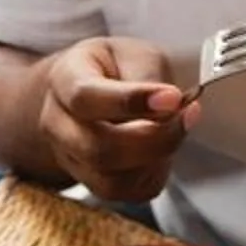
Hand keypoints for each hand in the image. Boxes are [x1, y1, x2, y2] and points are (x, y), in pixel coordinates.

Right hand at [37, 37, 199, 201]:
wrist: (91, 92)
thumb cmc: (113, 68)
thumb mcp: (132, 53)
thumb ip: (148, 76)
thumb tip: (172, 106)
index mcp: (64, 80)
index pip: (86, 97)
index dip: (131, 101)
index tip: (173, 97)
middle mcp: (57, 124)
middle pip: (97, 149)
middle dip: (153, 139)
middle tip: (187, 117)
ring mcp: (70, 158)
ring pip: (110, 181)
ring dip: (155, 161)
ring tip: (175, 132)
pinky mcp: (91, 183)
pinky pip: (125, 193)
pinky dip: (152, 175)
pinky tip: (161, 151)